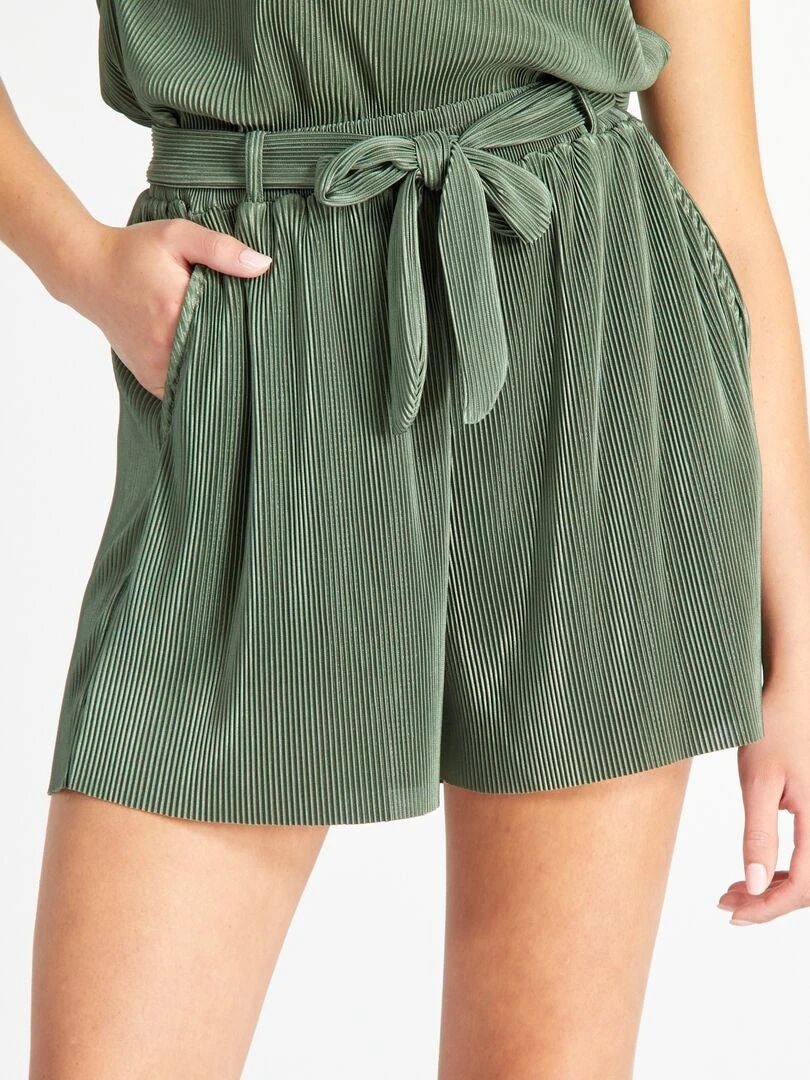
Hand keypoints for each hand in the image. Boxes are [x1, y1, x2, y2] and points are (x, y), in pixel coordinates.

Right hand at [56, 218, 272, 399]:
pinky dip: (198, 379)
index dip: (251, 334)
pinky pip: (184, 389)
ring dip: (219, 370)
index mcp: (177, 313)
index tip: (264, 329)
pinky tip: (209, 363)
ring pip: (203, 380)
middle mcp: (164, 348)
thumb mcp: (178, 235)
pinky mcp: (149, 379)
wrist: (88, 272)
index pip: (232, 336)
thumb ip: (221, 249)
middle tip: (256, 344)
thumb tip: (263, 266)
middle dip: (239, 355)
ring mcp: (155, 369)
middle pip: (220, 362)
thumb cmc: (134, 250)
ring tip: (234, 352)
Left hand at [717, 672, 809, 924]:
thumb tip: (755, 885)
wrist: (792, 694)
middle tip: (725, 903)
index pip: (804, 885)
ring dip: (773, 889)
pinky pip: (808, 854)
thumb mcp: (758, 782)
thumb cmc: (774, 728)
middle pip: (808, 886)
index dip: (769, 907)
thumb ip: (758, 835)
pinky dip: (781, 870)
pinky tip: (754, 872)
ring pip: (808, 874)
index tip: (734, 914)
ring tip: (732, 892)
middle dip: (767, 902)